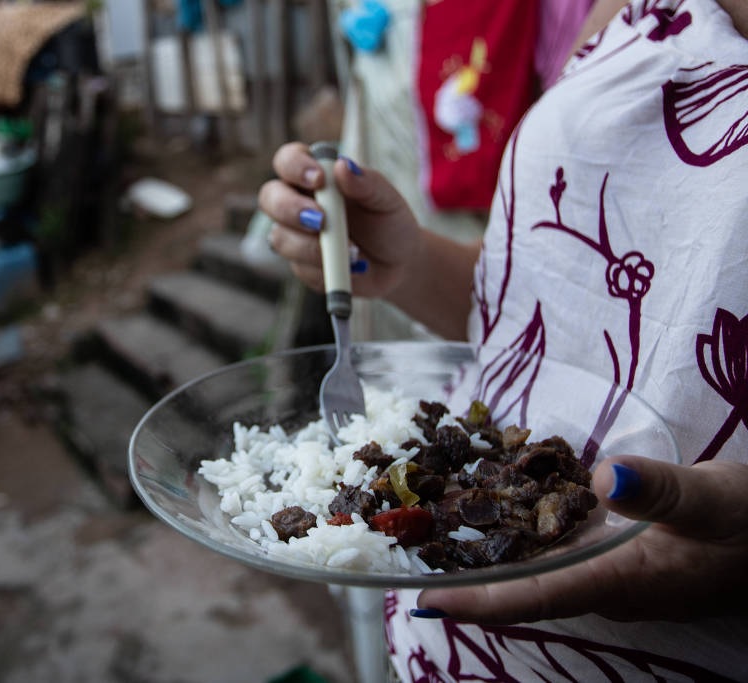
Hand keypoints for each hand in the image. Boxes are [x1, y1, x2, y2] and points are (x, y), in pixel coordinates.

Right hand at [257, 142, 420, 300]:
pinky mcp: (299, 264)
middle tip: (320, 221)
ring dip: (312, 246)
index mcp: (315, 177)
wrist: (398, 265)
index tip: (319, 180)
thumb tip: (343, 165)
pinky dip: (323, 268)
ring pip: (280, 237)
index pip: (288, 160)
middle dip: (290, 209)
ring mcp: (295, 235)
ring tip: (352, 251)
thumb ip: (366, 182)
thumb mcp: (386, 200)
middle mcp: (298, 202)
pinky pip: (298, 267)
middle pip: (269, 197)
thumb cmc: (389, 224)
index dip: (295, 166)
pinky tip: (350, 266)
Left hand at [414, 456, 747, 623]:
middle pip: (518, 590)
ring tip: (424, 535)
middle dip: (461, 580)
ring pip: (530, 571)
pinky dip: (513, 534)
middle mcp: (600, 583)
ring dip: (479, 559)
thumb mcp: (716, 500)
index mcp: (619, 580)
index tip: (425, 601)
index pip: (535, 598)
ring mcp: (603, 572)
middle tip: (401, 560)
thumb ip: (663, 491)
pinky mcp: (609, 554)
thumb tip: (604, 476)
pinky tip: (487, 508)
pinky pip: (550, 550)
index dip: (478, 601)